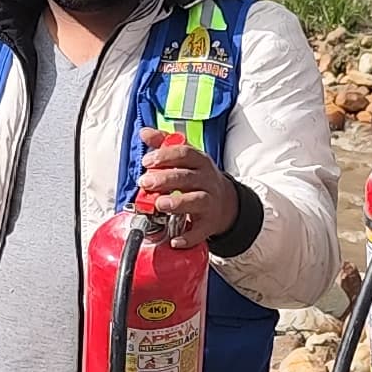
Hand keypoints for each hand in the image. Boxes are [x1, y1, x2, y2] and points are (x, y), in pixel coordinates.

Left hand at [134, 129, 235, 248]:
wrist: (227, 203)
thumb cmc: (199, 178)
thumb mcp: (186, 158)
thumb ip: (164, 144)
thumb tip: (144, 132)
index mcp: (200, 162)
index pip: (185, 154)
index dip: (166, 156)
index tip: (147, 161)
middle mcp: (207, 181)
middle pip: (188, 177)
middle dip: (165, 179)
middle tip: (146, 182)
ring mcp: (210, 202)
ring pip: (197, 201)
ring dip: (178, 203)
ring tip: (160, 204)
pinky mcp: (209, 223)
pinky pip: (200, 231)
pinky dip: (189, 236)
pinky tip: (175, 239)